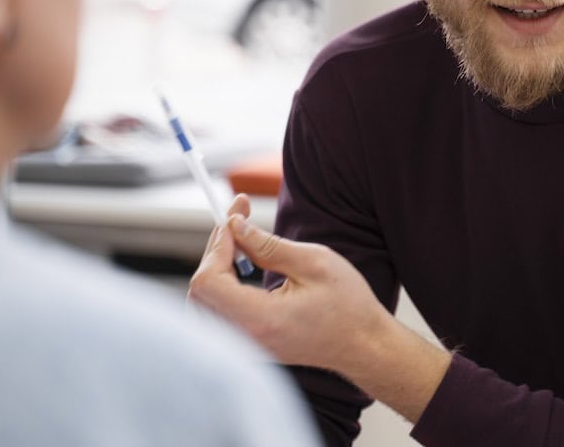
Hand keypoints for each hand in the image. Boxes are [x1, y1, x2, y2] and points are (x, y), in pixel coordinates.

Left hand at [188, 202, 389, 373]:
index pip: (208, 282)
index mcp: (261, 320)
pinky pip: (216, 312)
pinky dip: (221, 284)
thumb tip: (235, 227)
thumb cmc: (348, 306)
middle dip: (215, 249)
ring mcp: (245, 346)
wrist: (362, 345)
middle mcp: (246, 338)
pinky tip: (240, 264)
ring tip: (240, 240)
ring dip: (216, 265)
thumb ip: (268, 245)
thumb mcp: (315, 262)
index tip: (236, 220)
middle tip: (238, 218)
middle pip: (200, 290)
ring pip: (204, 301)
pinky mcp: (248, 344)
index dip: (217, 245)